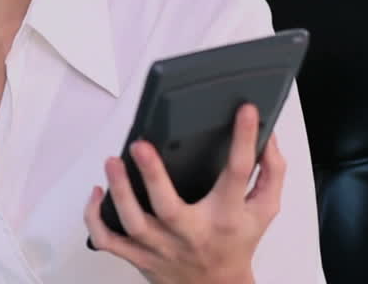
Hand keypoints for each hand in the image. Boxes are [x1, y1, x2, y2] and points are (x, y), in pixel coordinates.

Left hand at [83, 104, 284, 283]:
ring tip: (113, 161)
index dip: (243, 139)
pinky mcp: (139, 255)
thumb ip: (271, 172)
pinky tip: (96, 192)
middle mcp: (192, 232)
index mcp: (226, 215)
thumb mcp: (264, 209)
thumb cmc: (237, 243)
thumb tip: (266, 136)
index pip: (238, 173)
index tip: (245, 112)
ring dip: (120, 192)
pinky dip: (96, 218)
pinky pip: (109, 241)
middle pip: (169, 207)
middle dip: (153, 175)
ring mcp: (162, 246)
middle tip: (140, 145)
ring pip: (134, 224)